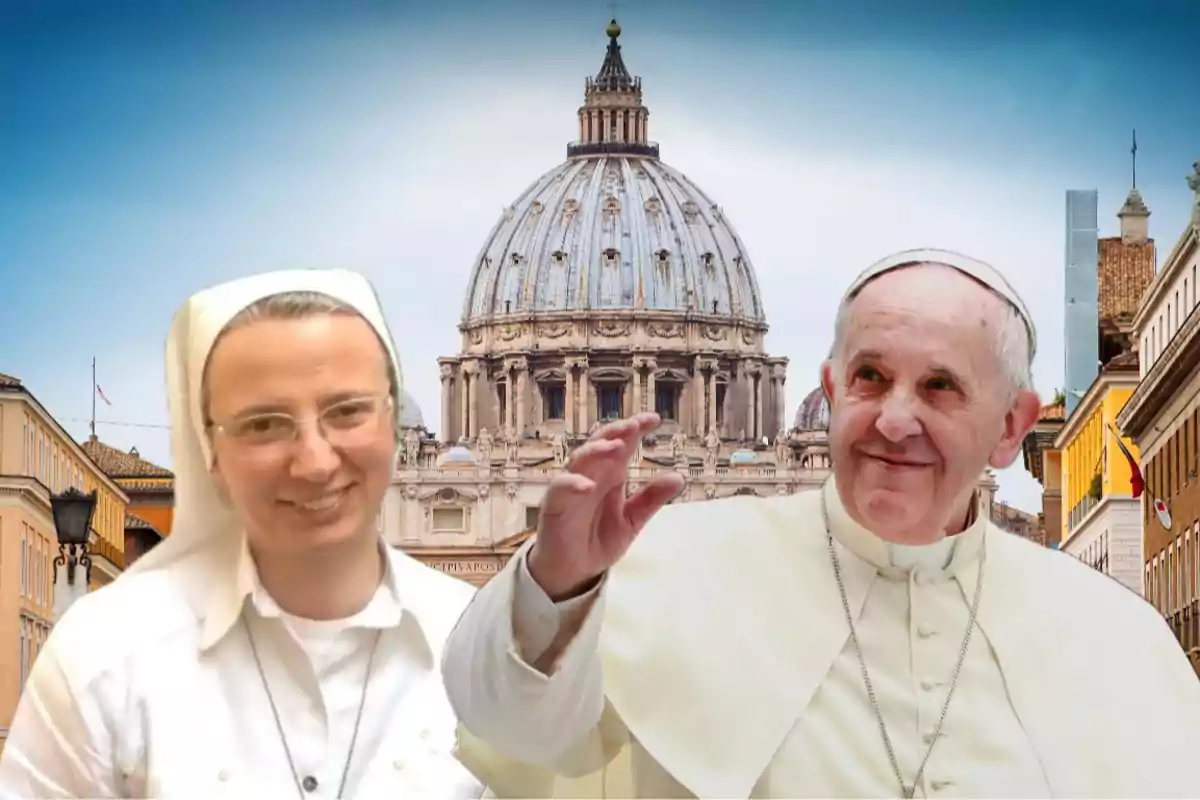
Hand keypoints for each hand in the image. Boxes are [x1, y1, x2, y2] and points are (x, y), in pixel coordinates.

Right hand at [527, 413, 684, 599]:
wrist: (574, 571)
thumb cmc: (599, 539)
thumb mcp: (632, 521)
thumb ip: (651, 499)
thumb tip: (679, 477)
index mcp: (611, 474)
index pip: (623, 444)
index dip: (635, 428)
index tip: (654, 419)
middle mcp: (591, 475)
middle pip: (600, 443)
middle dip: (616, 432)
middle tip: (634, 425)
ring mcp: (571, 488)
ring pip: (579, 459)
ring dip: (596, 450)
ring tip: (615, 447)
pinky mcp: (555, 505)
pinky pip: (560, 488)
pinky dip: (573, 483)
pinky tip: (588, 485)